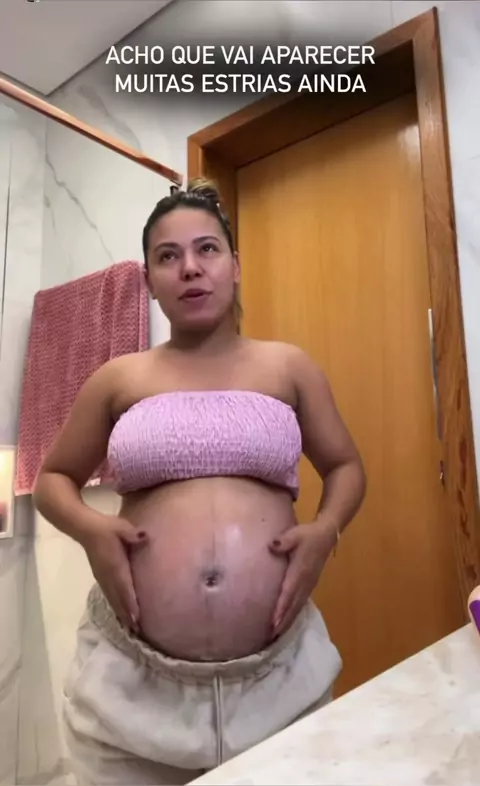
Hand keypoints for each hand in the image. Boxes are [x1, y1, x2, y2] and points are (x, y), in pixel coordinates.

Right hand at [81, 516, 146, 632]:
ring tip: (129, 627)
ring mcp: (102, 577)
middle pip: (118, 598)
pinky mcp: (99, 575)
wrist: (85, 528)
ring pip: (112, 598)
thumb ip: (132, 534)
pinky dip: (114, 605)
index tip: (136, 618)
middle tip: (136, 631)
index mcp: (114, 565)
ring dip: (120, 612)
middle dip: (127, 614)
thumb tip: (144, 536)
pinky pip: (108, 594)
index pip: (124, 587)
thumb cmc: (105, 528)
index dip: (130, 603)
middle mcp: (107, 575)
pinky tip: (118, 611)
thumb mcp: (121, 527)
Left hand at [269, 520, 336, 637]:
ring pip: (298, 607)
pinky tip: (288, 620)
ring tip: (277, 635)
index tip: (274, 623)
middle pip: (293, 606)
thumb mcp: (295, 534)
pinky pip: (301, 603)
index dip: (281, 609)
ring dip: (288, 621)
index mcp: (299, 572)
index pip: (288, 593)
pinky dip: (293, 614)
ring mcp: (309, 585)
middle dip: (283, 622)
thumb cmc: (308, 535)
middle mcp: (305, 582)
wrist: (326, 535)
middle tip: (271, 637)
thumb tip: (272, 546)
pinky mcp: (310, 585)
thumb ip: (283, 541)